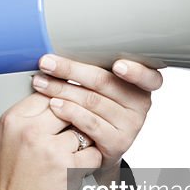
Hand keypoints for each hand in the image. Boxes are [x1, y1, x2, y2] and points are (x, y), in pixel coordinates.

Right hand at [0, 55, 160, 189]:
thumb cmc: (10, 182)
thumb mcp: (7, 141)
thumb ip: (28, 119)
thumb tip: (54, 98)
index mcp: (13, 120)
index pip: (47, 92)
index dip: (62, 99)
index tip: (69, 104)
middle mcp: (29, 130)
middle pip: (68, 105)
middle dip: (75, 118)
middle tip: (74, 131)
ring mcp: (49, 148)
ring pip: (83, 128)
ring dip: (84, 141)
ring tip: (73, 156)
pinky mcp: (67, 167)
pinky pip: (92, 152)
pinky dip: (90, 162)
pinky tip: (77, 170)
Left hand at [30, 54, 161, 170]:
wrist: (93, 146)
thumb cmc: (96, 106)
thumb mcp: (101, 84)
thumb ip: (94, 66)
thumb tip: (63, 43)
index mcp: (141, 84)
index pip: (148, 76)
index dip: (135, 71)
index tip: (118, 66)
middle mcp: (140, 104)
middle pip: (104, 82)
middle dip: (71, 70)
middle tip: (47, 62)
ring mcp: (131, 125)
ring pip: (93, 101)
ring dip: (62, 89)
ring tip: (41, 83)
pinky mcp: (117, 143)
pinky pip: (90, 123)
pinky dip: (69, 112)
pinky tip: (54, 105)